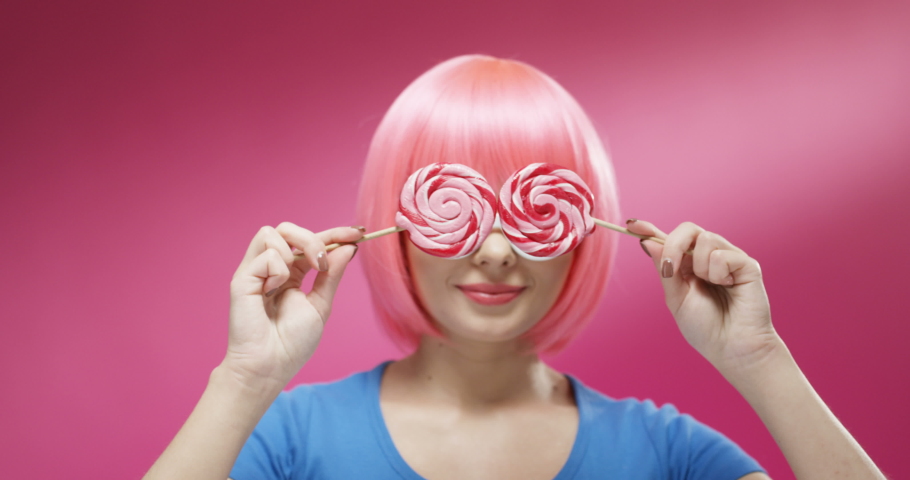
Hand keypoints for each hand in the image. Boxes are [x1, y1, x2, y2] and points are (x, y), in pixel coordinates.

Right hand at [223, 223, 362, 388]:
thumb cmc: (292, 344)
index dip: (334, 234)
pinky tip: (273, 291)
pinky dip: (277, 269)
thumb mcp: (320, 305)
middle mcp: (272, 269)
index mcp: (291, 274)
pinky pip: (266, 254)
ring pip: (272, 232)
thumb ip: (331, 275)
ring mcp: (255, 272)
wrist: (270, 367)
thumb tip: (348, 247)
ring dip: (294, 251)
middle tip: (322, 264)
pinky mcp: (242, 278)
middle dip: (312, 239)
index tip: (358, 233)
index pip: (310, 243)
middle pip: (288, 229)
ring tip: (293, 280)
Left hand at [627, 220, 779, 377]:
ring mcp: (728, 258)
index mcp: (687, 266)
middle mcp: (708, 257)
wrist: (732, 349)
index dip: (650, 229)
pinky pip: (722, 254)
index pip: (669, 240)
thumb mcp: (676, 299)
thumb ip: (664, 270)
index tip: (631, 224)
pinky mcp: (747, 264)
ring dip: (700, 266)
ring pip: (705, 238)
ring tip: (711, 286)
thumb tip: (646, 242)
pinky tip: (728, 287)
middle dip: (673, 245)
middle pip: (687, 229)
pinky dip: (718, 273)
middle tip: (672, 269)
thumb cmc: (705, 328)